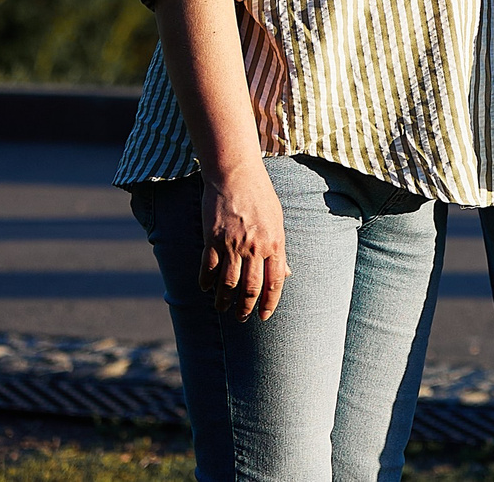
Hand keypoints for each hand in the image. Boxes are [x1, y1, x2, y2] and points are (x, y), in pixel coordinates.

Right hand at [198, 162, 288, 320]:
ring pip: (228, 284)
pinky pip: (209, 268)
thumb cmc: (260, 196)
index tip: (264, 316)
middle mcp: (255, 247)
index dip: (269, 303)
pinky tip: (206, 288)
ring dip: (224, 300)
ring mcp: (233, 245)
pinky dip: (206, 282)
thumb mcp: (278, 221)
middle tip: (241, 318)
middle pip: (251, 288)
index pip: (275, 282)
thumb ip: (279, 249)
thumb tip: (287, 273)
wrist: (236, 175)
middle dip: (246, 308)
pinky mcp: (213, 240)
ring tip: (221, 308)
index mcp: (275, 243)